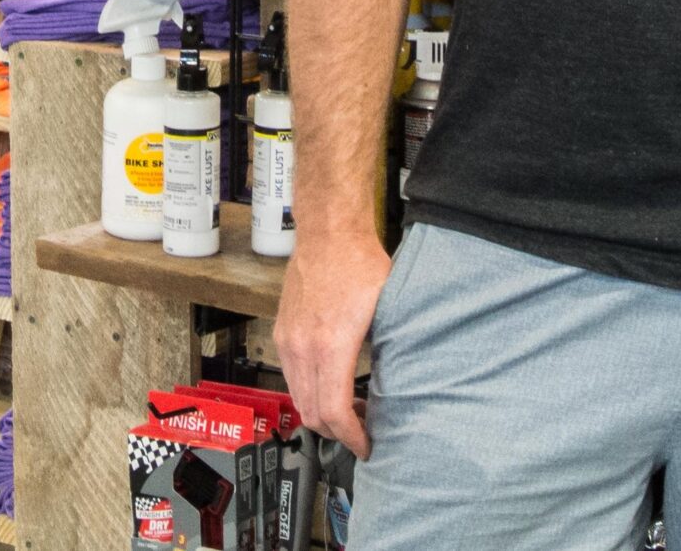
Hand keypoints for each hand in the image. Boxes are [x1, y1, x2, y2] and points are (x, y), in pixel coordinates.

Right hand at [276, 228, 390, 457]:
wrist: (328, 233)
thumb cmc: (359, 265)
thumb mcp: (386, 313)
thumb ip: (386, 353)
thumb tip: (397, 385)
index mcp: (330, 345)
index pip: (333, 411)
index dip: (351, 437)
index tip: (367, 445)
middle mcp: (302, 347)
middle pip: (311, 413)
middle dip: (337, 432)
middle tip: (362, 431)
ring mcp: (288, 340)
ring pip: (298, 398)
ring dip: (322, 414)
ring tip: (350, 411)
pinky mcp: (283, 332)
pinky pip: (291, 377)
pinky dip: (309, 393)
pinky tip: (332, 384)